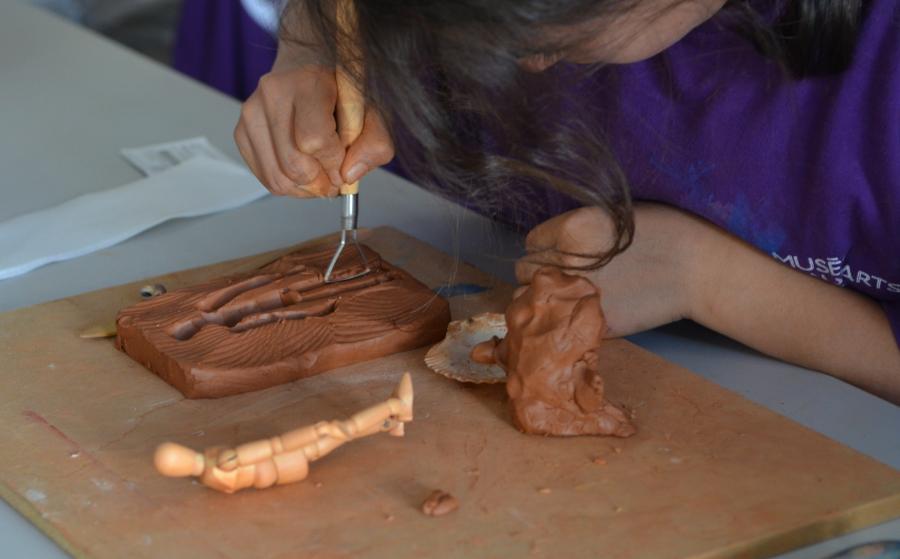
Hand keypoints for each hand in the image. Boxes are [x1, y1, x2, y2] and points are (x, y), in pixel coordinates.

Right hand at [234, 65, 394, 197]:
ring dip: (306, 188)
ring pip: (278, 178)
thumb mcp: (371, 112)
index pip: (314, 141)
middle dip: (322, 181)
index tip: (345, 167)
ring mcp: (251, 113)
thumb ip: (374, 144)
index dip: (334, 164)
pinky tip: (305, 171)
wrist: (307, 66)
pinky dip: (290, 185)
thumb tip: (349, 176)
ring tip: (322, 175)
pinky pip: (266, 178)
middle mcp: (271, 94)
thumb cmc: (340, 90)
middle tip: (336, 177)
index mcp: (306, 82)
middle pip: (294, 165)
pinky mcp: (241, 132)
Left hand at [515, 204, 702, 336]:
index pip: (533, 241)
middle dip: (541, 273)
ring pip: (531, 299)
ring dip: (544, 298)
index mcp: (571, 229)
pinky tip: (577, 313)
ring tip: (567, 295)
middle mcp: (566, 261)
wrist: (694, 268)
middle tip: (565, 275)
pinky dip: (560, 320)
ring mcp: (575, 294)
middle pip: (526, 270)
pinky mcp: (589, 321)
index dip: (546, 247)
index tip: (561, 252)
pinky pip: (555, 322)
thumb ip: (577, 231)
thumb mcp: (611, 218)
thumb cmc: (662, 232)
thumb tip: (555, 245)